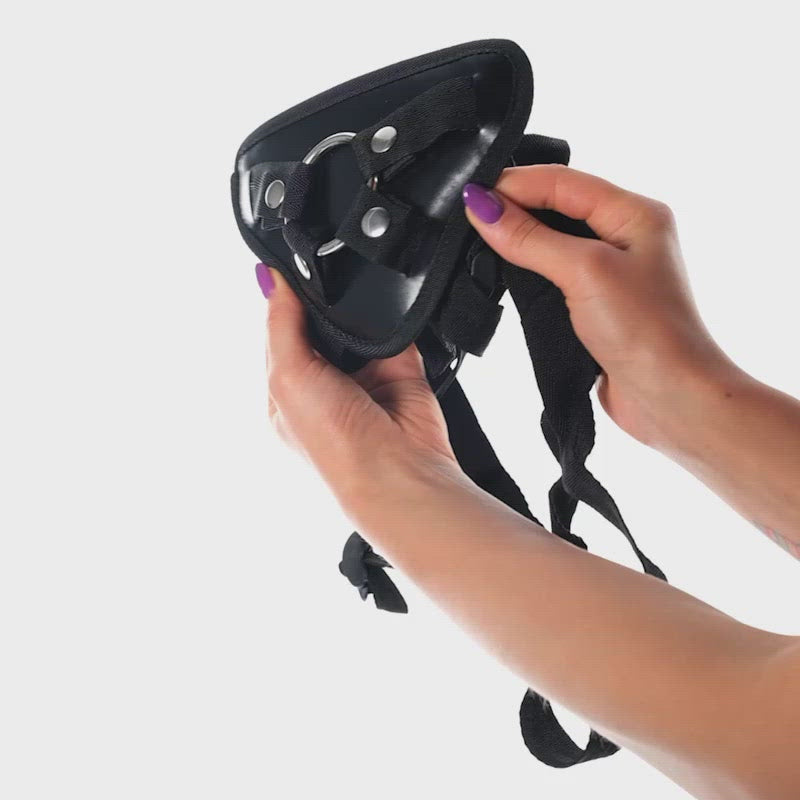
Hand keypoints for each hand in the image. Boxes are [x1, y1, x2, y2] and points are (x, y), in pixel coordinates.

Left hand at [259, 265, 456, 508]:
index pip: (280, 334)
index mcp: (288, 392)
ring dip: (358, 311)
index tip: (288, 267)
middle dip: (324, 306)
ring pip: (358, 324)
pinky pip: (397, 329)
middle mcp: (326, 385)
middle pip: (320, 325)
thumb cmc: (334, 443)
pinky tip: (388, 311)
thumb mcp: (287, 377)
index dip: (283, 303)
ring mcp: (365, 377)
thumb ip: (280, 324)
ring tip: (357, 301)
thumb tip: (268, 278)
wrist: (398, 471)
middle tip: (326, 281)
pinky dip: (395, 318)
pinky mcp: (401, 370)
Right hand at [463, 166, 734, 449]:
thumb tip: (483, 207)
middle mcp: (626, 235)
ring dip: (518, 238)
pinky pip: (555, 271)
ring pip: (553, 238)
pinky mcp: (597, 302)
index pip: (562, 182)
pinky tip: (504, 271)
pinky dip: (528, 268)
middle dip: (513, 207)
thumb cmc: (647, 332)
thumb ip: (530, 238)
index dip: (514, 184)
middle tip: (467, 217)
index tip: (469, 196)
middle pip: (557, 204)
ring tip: (478, 240)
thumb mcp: (583, 272)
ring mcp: (611, 270)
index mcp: (635, 213)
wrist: (670, 398)